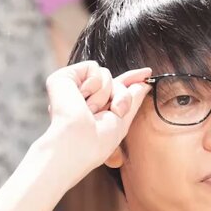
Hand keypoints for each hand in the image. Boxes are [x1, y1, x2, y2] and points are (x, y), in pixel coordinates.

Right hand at [40, 61, 152, 178]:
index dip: (131, 79)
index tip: (148, 72)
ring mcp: (71, 88)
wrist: (78, 143)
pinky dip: (94, 83)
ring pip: (105, 74)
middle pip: (114, 81)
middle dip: (121, 96)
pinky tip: (82, 97)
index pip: (115, 89)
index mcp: (94, 108)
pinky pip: (93, 67)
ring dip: (105, 93)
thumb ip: (132, 100)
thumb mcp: (122, 121)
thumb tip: (143, 83)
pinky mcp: (62, 78)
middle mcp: (82, 97)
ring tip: (90, 110)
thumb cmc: (97, 142)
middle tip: (114, 112)